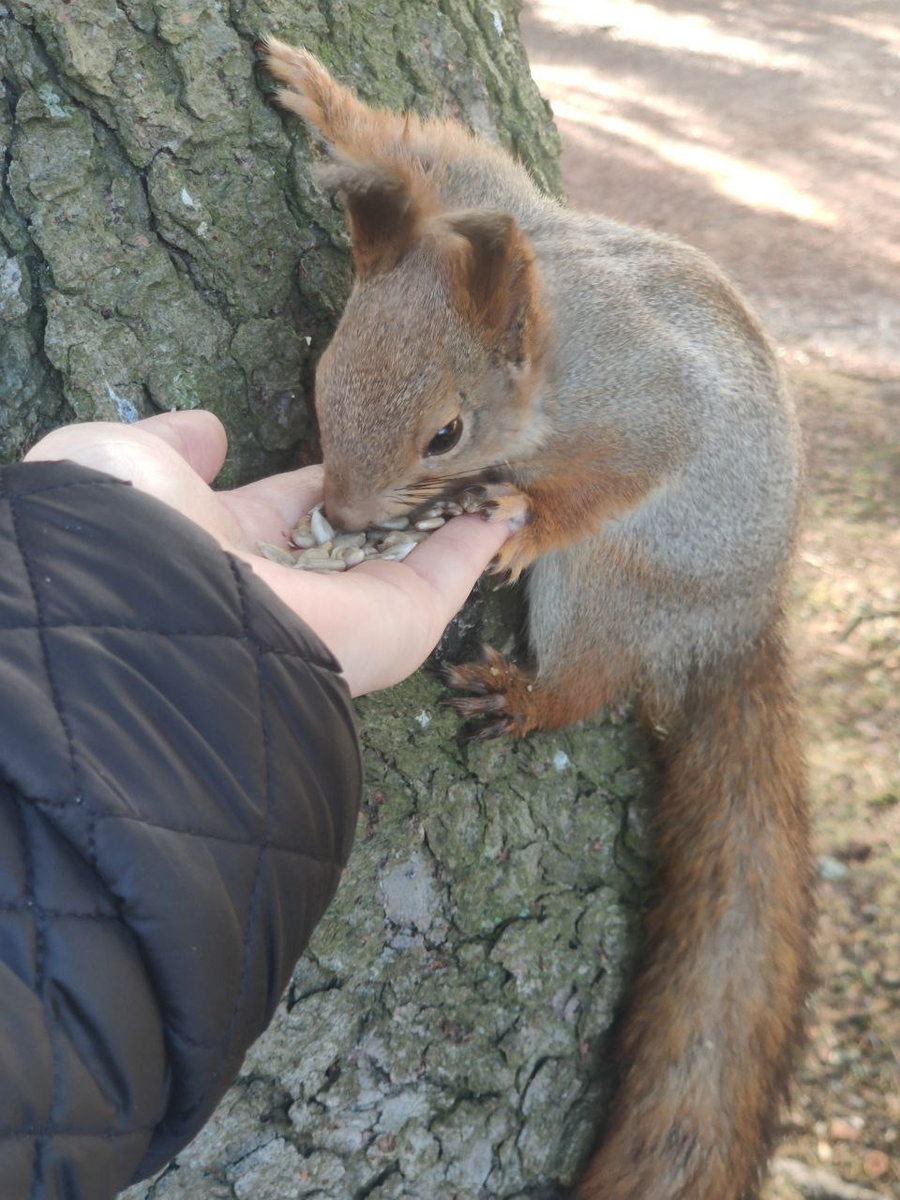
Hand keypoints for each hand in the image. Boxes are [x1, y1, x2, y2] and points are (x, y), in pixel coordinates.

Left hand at [25, 412, 520, 695]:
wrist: (153, 608)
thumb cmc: (131, 530)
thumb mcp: (131, 460)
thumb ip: (175, 443)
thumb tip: (210, 429)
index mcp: (228, 545)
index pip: (292, 504)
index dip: (328, 473)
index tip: (361, 445)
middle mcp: (293, 582)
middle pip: (359, 534)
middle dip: (397, 498)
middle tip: (440, 456)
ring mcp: (350, 606)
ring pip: (411, 554)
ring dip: (450, 515)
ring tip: (493, 469)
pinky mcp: (400, 624)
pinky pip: (450, 575)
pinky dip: (481, 541)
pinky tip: (508, 504)